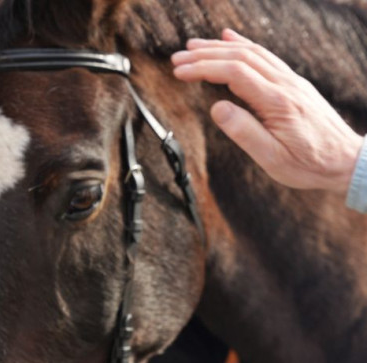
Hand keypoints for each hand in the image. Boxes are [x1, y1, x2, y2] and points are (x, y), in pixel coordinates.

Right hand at [172, 28, 361, 192]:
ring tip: (193, 47)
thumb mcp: (271, 158)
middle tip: (177, 58)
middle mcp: (286, 84)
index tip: (179, 73)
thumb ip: (244, 131)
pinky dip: (243, 45)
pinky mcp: (293, 83)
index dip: (204, 69)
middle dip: (205, 54)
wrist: (345, 160)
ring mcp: (291, 81)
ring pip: (253, 52)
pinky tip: (229, 39)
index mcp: (277, 102)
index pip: (235, 72)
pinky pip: (265, 56)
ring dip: (220, 47)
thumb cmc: (308, 163)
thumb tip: (216, 108)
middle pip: (241, 56)